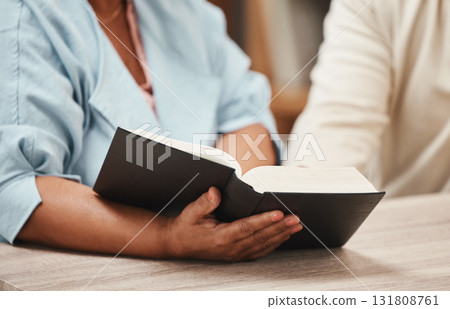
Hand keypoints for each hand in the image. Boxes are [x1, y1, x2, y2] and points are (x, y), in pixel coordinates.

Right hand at [165, 187, 302, 261]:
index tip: (280, 213)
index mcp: (221, 237)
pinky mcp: (237, 255)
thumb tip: (215, 192)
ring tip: (296, 226)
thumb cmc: (186, 226)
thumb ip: (204, 203)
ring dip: (281, 236)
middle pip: (261, 237)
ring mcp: (235, 254)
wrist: (178, 244)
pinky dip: (273, 244)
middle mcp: (231, 248)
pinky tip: (283, 236)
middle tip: (296, 218)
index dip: (265, 220)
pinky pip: (259, 251)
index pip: (247, 228)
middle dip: (280, 227)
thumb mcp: (191, 212)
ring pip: (263, 245)